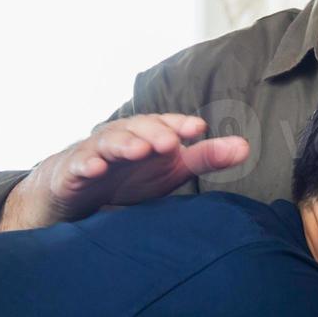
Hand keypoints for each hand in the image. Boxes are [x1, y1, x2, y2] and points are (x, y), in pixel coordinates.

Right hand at [0, 114, 249, 230]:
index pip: (165, 125)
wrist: (72, 191)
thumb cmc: (127, 176)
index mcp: (147, 137)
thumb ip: (205, 158)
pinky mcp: (71, 172)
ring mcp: (95, 153)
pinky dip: (86, 164)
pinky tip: (96, 168)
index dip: (179, 125)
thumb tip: (246, 147)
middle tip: (170, 143)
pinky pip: (78, 166)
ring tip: (139, 150)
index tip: (198, 130)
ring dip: (124, 144)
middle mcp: (122, 139)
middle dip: (154, 133)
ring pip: (108, 142)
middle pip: (137, 128)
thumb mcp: (169, 170)